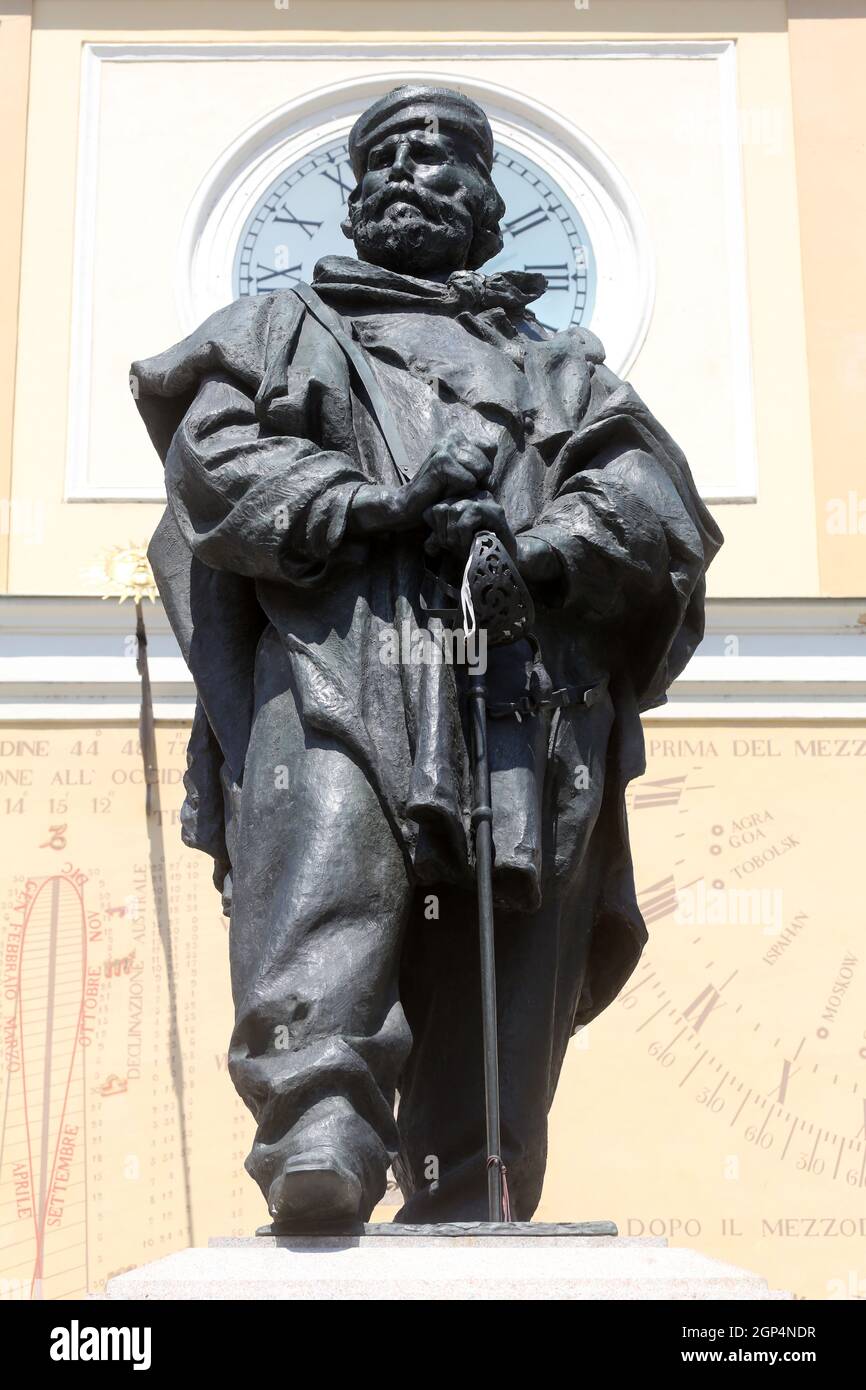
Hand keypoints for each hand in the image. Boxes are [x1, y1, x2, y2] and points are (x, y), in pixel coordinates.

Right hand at [347, 429, 492, 537]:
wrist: (412, 506)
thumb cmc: (441, 493)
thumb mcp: (468, 478)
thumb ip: (484, 470)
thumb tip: (491, 475)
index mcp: (459, 437)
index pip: (491, 448)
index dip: (484, 470)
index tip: (466, 479)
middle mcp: (452, 437)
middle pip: (487, 462)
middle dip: (478, 480)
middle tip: (456, 487)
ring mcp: (445, 446)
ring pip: (480, 469)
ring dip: (468, 487)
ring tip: (450, 489)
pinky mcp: (441, 461)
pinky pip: (469, 480)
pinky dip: (460, 491)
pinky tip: (444, 492)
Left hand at [423, 496, 516, 560]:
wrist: (507, 561)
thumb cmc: (481, 551)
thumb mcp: (454, 543)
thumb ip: (440, 540)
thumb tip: (429, 547)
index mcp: (461, 499)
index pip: (434, 508)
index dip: (436, 528)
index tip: (447, 543)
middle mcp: (472, 494)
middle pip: (440, 508)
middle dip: (443, 534)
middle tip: (455, 548)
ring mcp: (483, 500)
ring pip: (452, 511)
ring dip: (454, 536)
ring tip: (464, 547)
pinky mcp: (492, 509)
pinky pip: (465, 522)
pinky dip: (464, 537)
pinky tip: (472, 544)